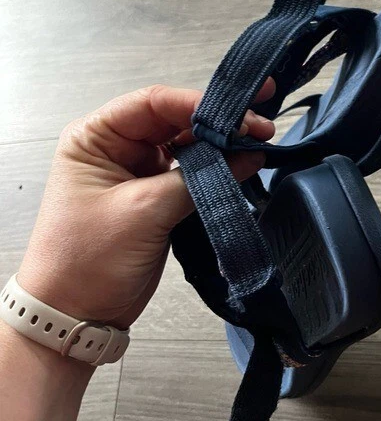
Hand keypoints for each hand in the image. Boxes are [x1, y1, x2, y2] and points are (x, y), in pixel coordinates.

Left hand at [16, 81, 275, 328]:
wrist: (78, 316)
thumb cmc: (90, 260)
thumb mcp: (145, 211)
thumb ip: (198, 179)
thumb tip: (249, 154)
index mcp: (97, 137)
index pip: (154, 104)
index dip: (200, 104)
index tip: (242, 112)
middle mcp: (118, 146)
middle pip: (176, 120)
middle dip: (219, 122)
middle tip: (262, 126)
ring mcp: (139, 171)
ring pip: (188, 145)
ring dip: (223, 145)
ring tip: (260, 143)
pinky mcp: (157, 195)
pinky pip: (193, 172)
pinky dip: (219, 169)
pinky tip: (245, 165)